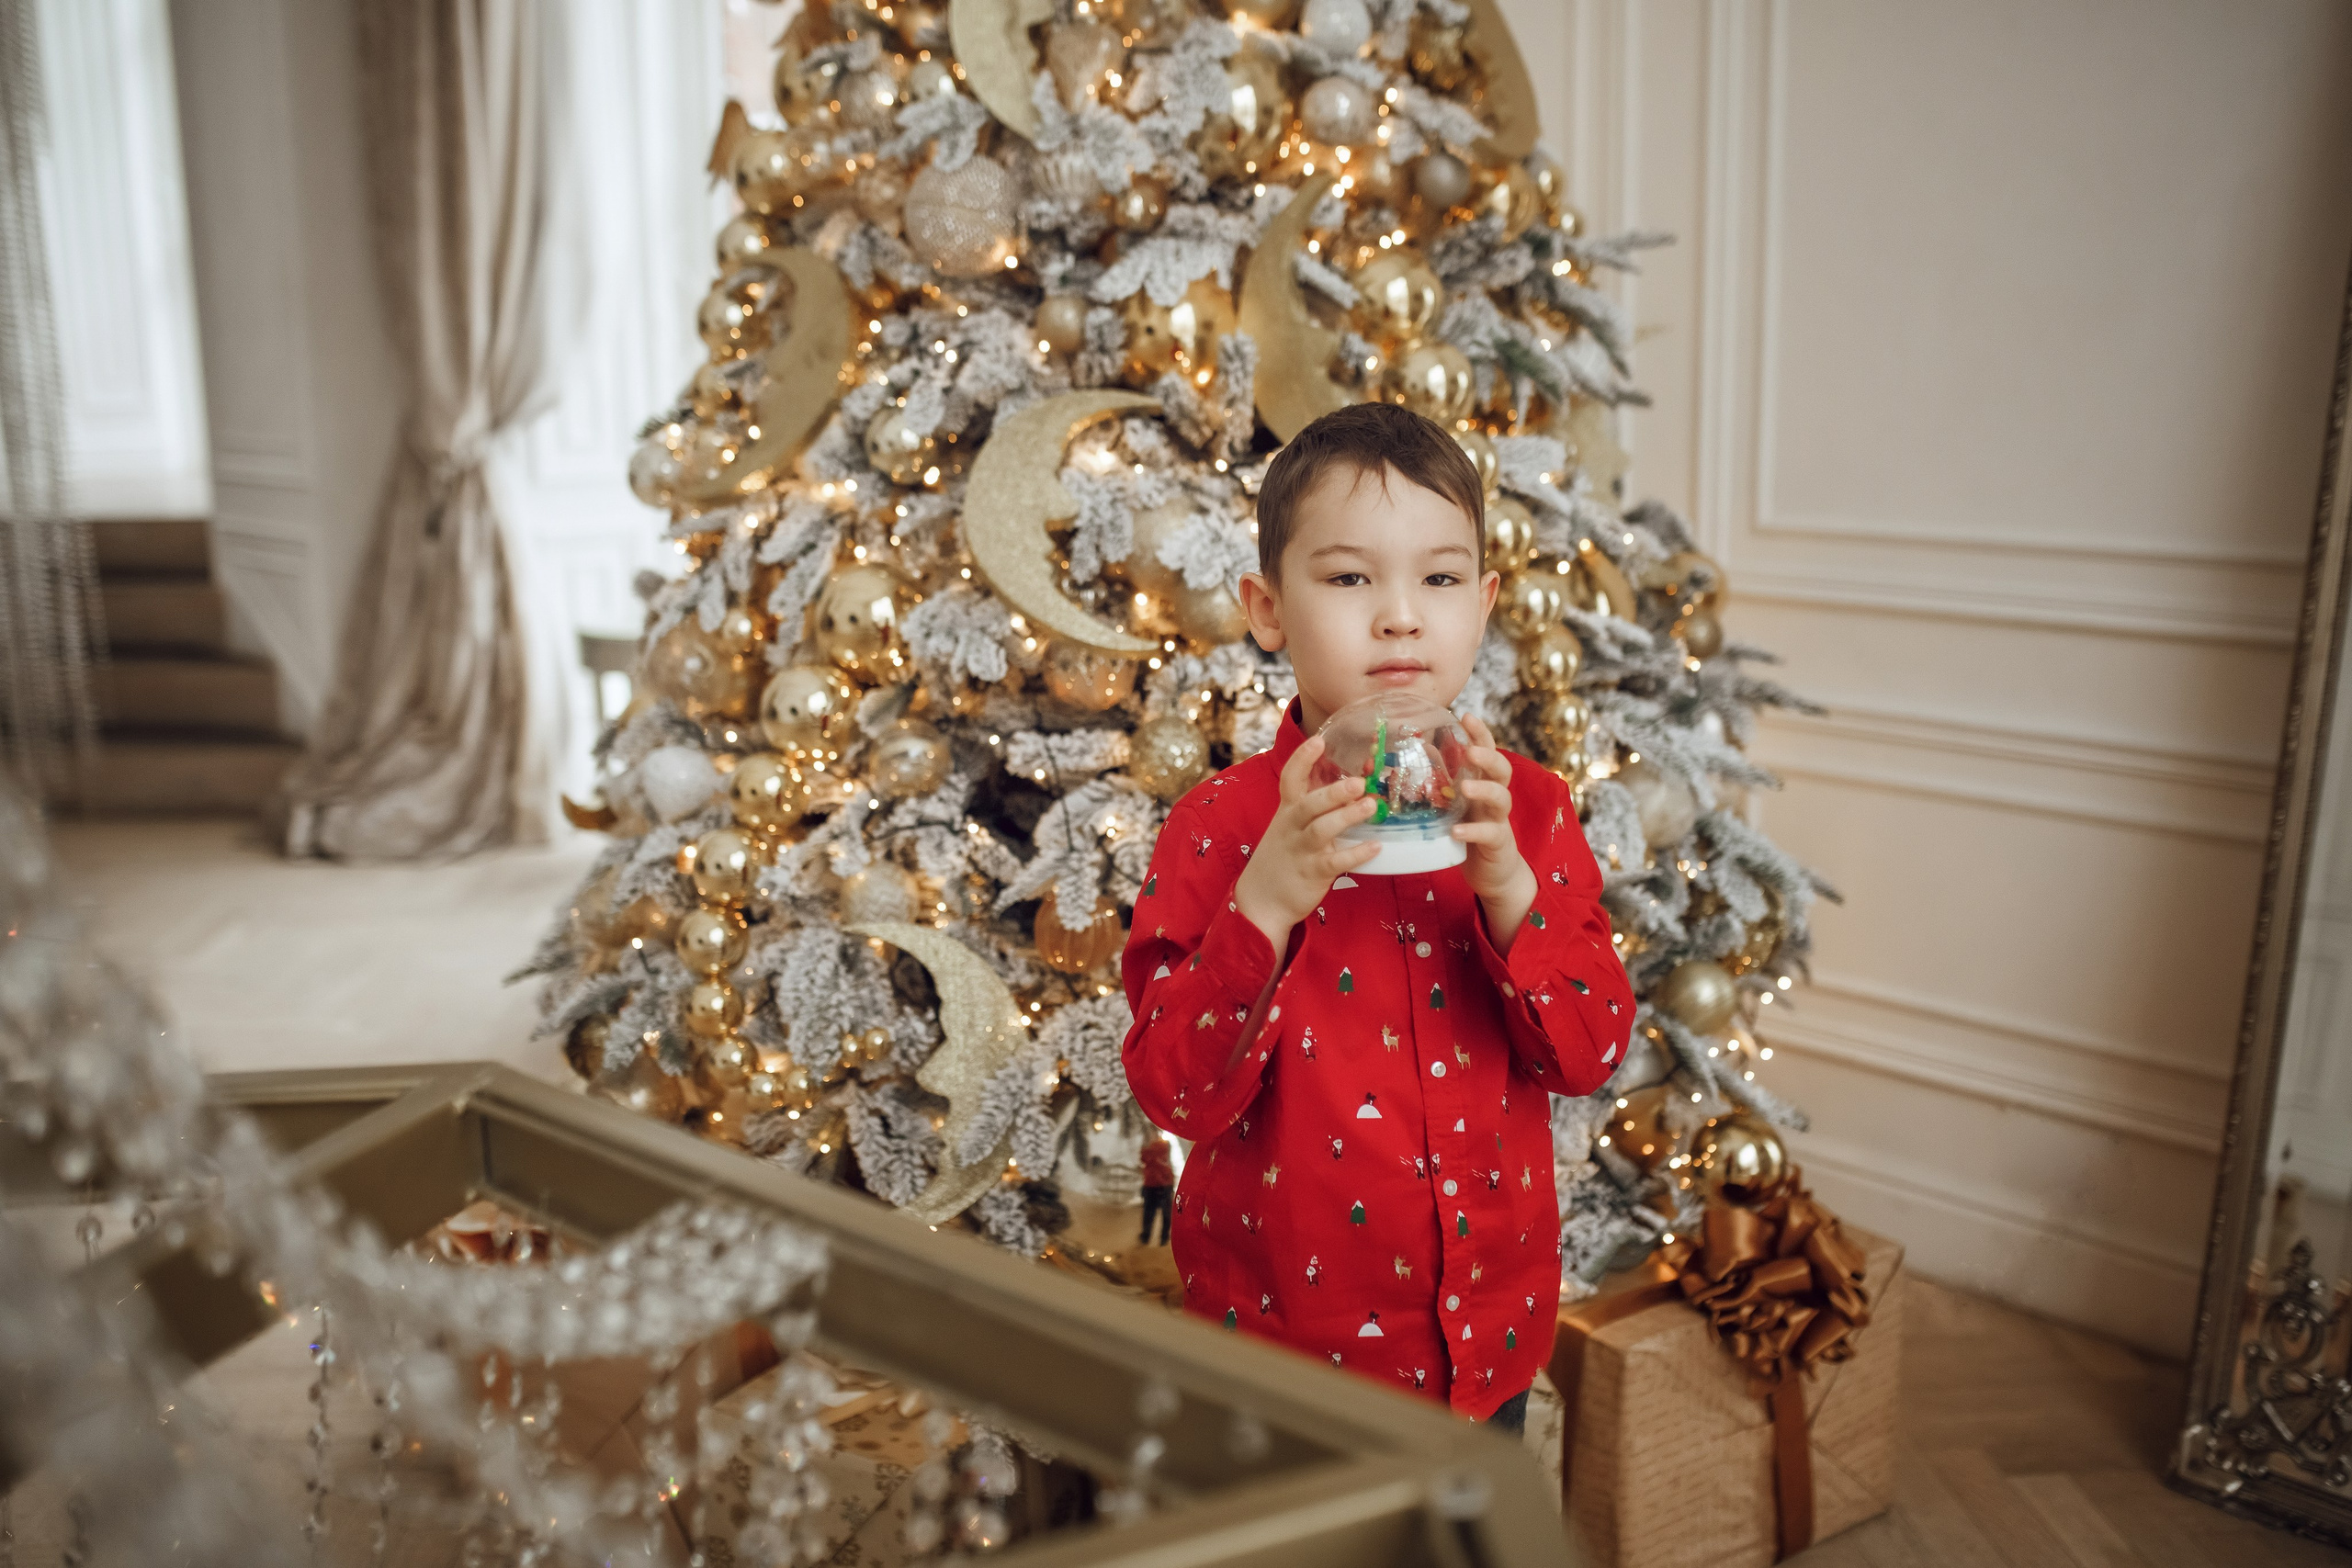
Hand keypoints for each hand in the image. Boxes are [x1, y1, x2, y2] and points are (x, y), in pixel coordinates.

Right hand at [1232, 734, 1380, 950]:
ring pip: (1321, 830)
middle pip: (1309, 804)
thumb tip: (1350, 787)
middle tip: (1359, 782)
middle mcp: (1293, 827)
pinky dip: (1356, 854)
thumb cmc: (1283, 856)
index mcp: (1288, 811)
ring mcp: (1302, 850)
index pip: (1290, 779)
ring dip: (1346, 817)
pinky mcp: (1313, 873)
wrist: (1260, 900)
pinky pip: (1335, 862)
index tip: (1318, 740)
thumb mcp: (1290, 827)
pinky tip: (1376, 847)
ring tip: (1371, 807)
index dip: (1302, 759)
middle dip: (1333, 792)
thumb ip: (1313, 808)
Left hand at [1452, 715, 1537, 944]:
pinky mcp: (1498, 843)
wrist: (1492, 872)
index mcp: (1483, 783)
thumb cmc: (1467, 832)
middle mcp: (1494, 797)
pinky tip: (1456, 830)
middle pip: (1502, 769)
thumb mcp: (1451, 804)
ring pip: (1501, 798)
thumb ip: (1439, 781)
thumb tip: (1415, 752)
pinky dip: (1473, 830)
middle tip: (1470, 750)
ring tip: (1465, 788)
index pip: (1487, 751)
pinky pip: (1490, 833)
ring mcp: (1499, 820)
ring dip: (1484, 789)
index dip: (1480, 733)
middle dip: (1488, 756)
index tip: (1465, 715)